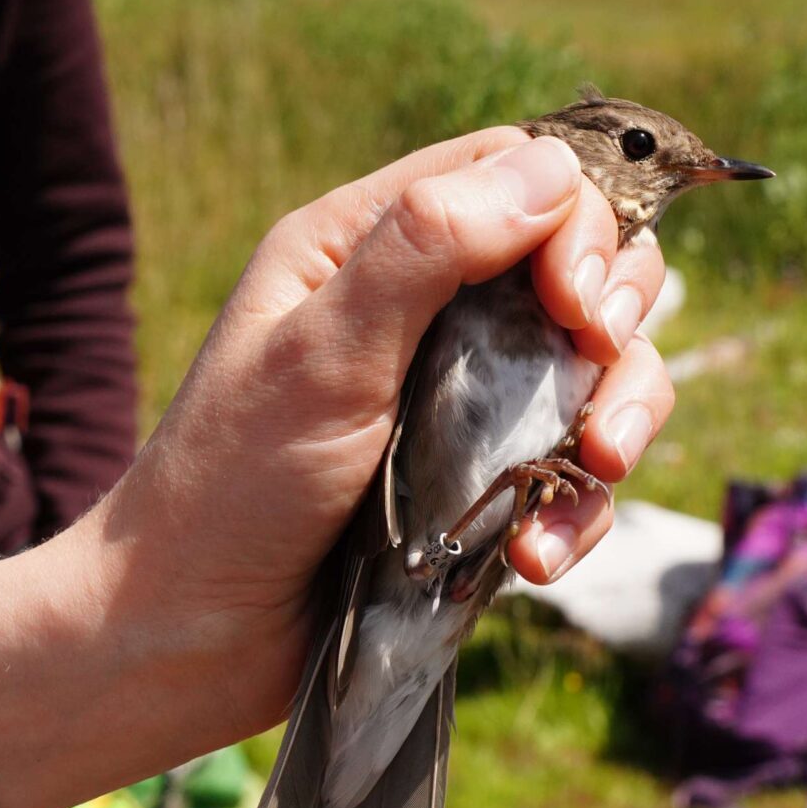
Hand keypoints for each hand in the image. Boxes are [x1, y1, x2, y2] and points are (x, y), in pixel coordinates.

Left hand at [92, 127, 673, 746]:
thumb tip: (549, 170)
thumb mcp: (322, 352)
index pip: (513, 175)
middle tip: (595, 367)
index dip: (573, 221)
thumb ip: (427, 248)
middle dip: (615, 316)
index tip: (572, 304)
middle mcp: (419, 311)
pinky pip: (570, 475)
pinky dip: (575, 511)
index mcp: (365, 246)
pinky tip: (535, 556)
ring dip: (618, 417)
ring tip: (597, 467)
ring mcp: (455, 402)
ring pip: (594, 372)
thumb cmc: (231, 482)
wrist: (188, 637)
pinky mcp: (476, 487)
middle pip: (578, 264)